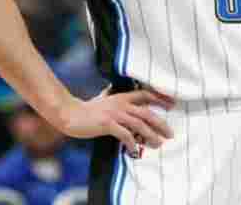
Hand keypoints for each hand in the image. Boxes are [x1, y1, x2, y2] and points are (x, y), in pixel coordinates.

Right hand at [58, 89, 174, 156]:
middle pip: (147, 113)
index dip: (160, 99)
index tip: (172, 105)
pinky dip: (132, 143)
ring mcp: (115, 114)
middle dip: (160, 124)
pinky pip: (124, 134)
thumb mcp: (102, 98)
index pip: (145, 95)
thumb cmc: (86, 109)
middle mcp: (121, 104)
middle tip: (170, 133)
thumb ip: (110, 96)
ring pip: (139, 124)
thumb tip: (111, 91)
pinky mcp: (107, 124)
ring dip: (150, 135)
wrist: (69, 114)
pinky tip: (135, 150)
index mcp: (121, 97)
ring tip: (158, 144)